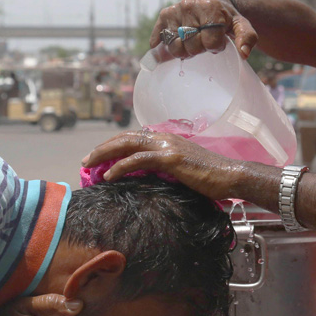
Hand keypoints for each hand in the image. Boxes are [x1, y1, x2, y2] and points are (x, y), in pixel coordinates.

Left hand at [83, 130, 239, 200]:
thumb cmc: (211, 178)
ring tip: (89, 165)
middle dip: (102, 148)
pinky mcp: (170, 158)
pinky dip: (120, 166)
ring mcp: (167, 146)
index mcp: (167, 139)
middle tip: (86, 160)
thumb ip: (165, 168)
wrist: (230, 176)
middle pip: (125, 138)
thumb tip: (148, 178)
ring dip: (104, 154)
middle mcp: (164, 138)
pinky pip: (138, 160)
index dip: (113, 145)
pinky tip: (109, 175)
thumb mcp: (183, 170)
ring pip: (127, 144)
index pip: (133, 137)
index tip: (99, 157)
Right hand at [151, 0, 257, 59]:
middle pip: (190, 46)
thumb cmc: (228, 19)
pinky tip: (163, 48)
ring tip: (191, 43)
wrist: (215, 4)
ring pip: (174, 46)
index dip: (215, 47)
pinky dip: (160, 45)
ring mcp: (175, 10)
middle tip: (204, 42)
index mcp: (210, 9)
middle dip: (199, 49)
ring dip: (183, 50)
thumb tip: (243, 53)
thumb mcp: (242, 26)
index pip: (209, 43)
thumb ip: (246, 38)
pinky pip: (158, 37)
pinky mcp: (165, 15)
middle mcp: (190, 6)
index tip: (219, 41)